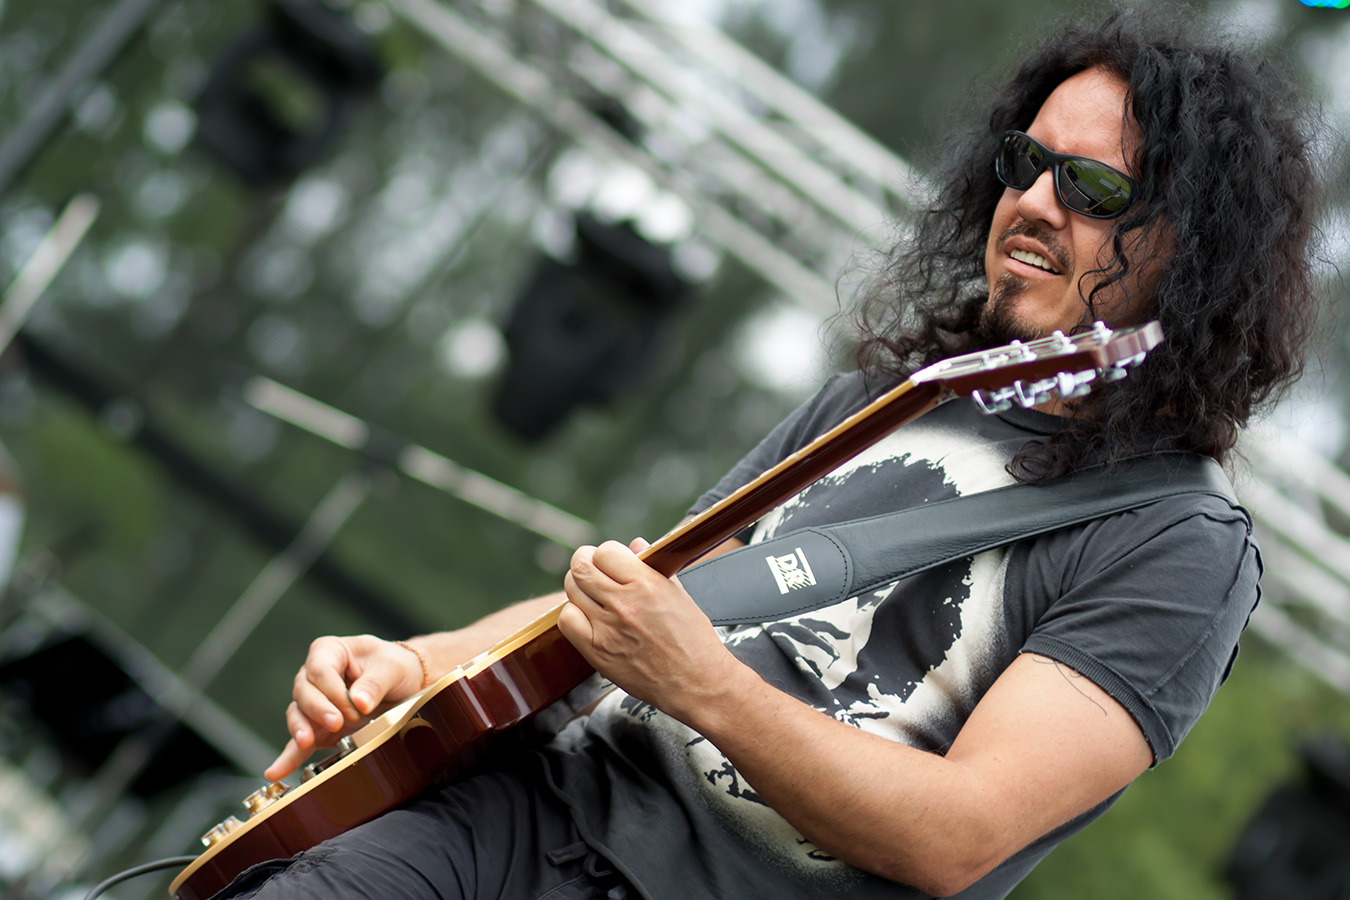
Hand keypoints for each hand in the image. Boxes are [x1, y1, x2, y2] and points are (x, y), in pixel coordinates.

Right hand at [264, 634, 424, 780]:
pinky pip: (300, 741)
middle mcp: (316, 676)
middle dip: (318, 710)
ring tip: (306, 742)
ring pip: (298, 714)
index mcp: (330, 651)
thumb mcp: (392, 667)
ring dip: (301, 729)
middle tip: (337, 722)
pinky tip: (277, 770)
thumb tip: (359, 701)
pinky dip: (290, 756)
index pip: (320, 670)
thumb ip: (375, 683)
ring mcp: (315, 702)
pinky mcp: (319, 726)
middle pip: (304, 692)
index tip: (355, 706)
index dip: (333, 690)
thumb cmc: (395, 666)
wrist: (406, 684)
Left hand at [557, 538, 743, 725]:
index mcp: (648, 584)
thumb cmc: (693, 640)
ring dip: (579, 587)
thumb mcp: (679, 594)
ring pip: (572, 590)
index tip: (611, 561)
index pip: (605, 551)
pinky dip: (573, 614)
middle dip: (585, 563)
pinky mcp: (597, 652)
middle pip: (581, 567)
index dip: (606, 553)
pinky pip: (567, 620)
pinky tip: (588, 617)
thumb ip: (653, 567)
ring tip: (592, 594)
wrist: (696, 683)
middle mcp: (624, 604)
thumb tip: (635, 545)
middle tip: (592, 570)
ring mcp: (607, 628)